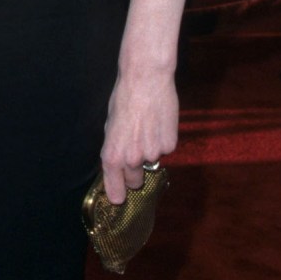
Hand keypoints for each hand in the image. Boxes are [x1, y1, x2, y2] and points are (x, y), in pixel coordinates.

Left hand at [100, 67, 177, 205]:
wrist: (146, 80)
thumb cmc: (124, 98)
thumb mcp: (110, 125)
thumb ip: (115, 146)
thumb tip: (119, 161)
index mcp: (112, 155)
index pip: (115, 187)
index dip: (117, 194)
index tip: (119, 199)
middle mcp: (132, 159)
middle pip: (135, 180)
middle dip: (135, 173)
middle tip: (136, 154)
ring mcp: (152, 153)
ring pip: (152, 161)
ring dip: (150, 150)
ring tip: (147, 126)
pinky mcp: (170, 145)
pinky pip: (166, 149)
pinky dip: (163, 140)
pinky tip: (159, 122)